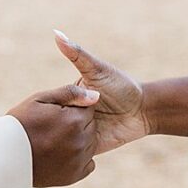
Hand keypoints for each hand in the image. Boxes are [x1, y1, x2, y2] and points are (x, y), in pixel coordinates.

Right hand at [8, 83, 99, 186]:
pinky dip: (79, 159)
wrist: (4, 157)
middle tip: (54, 129)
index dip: (73, 109)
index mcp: (74, 120)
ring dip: (79, 141)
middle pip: (91, 126)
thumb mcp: (40, 99)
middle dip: (77, 124)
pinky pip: (89, 164)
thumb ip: (70, 93)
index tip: (56, 114)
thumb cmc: (21, 124)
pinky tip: (61, 156)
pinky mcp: (75, 175)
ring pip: (91, 144)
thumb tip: (96, 96)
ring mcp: (78, 160)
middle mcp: (80, 141)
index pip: (89, 108)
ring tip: (55, 142)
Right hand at [52, 31, 148, 154]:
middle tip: (66, 123)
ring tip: (84, 130)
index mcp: (69, 97)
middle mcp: (72, 117)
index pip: (50, 104)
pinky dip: (76, 152)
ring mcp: (80, 134)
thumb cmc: (121, 85)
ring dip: (69, 138)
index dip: (47, 107)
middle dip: (57, 125)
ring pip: (65, 140)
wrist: (143, 110)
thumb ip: (77, 54)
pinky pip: (77, 154)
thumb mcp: (96, 70)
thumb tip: (56, 33)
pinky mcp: (89, 148)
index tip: (43, 109)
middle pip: (55, 124)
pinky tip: (80, 144)